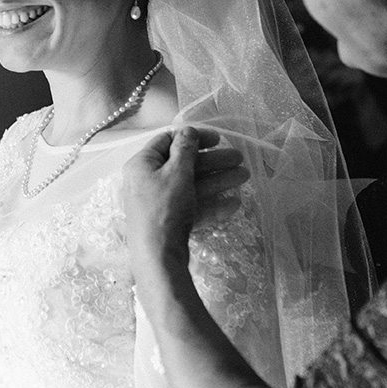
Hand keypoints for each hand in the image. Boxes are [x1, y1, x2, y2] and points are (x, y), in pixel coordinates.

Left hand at [123, 126, 248, 272]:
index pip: (167, 140)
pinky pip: (191, 207)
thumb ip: (185, 148)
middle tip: (240, 159)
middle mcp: (147, 182)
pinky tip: (234, 205)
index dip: (194, 137)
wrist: (157, 256)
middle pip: (184, 165)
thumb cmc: (164, 207)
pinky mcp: (168, 222)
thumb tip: (188, 131)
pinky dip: (211, 204)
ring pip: (191, 186)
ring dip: (218, 180)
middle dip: (214, 161)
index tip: (218, 139)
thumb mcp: (177, 172)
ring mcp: (158, 203)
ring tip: (244, 178)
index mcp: (142, 164)